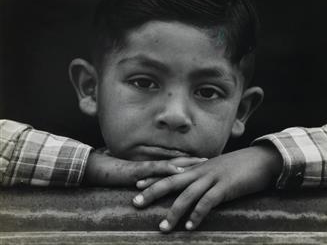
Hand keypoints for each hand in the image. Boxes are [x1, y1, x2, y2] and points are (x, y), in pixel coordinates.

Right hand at [83, 149, 206, 185]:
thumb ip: (146, 179)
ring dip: (188, 163)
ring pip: (171, 162)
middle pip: (178, 161)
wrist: (96, 168)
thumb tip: (153, 184)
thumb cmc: (114, 172)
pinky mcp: (137, 170)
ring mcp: (146, 165)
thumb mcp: (135, 178)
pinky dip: (169, 168)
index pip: (176, 163)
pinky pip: (155, 169)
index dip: (192, 162)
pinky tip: (181, 169)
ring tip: (204, 163)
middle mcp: (152, 163)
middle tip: (213, 160)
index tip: (207, 162)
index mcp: (153, 165)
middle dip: (196, 161)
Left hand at [132, 144, 281, 231]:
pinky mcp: (225, 187)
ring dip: (174, 212)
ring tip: (163, 228)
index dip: (153, 178)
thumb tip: (194, 185)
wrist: (260, 159)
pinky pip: (208, 202)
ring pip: (187, 195)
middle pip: (171, 181)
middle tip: (135, 202)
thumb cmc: (238, 166)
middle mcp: (201, 171)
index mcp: (197, 167)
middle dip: (152, 192)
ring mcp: (212, 178)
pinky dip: (198, 215)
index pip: (170, 172)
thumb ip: (204, 175)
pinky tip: (191, 227)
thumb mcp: (217, 168)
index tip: (137, 185)